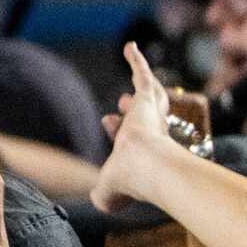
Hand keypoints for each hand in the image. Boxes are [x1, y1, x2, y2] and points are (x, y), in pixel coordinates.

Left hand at [94, 44, 181, 213]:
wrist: (145, 167)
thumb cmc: (130, 182)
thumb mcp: (109, 194)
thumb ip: (103, 195)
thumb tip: (96, 199)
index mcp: (144, 154)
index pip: (131, 138)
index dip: (118, 131)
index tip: (108, 122)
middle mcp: (150, 133)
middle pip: (142, 116)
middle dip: (131, 110)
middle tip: (121, 102)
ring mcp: (151, 115)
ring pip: (149, 94)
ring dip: (142, 83)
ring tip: (137, 66)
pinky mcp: (147, 99)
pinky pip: (141, 74)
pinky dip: (135, 60)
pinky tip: (129, 47)